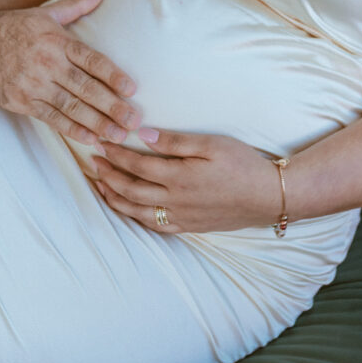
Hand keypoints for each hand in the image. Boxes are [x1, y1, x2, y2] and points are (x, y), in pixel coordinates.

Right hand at [0, 0, 140, 144]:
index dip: (113, 75)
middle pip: (85, 87)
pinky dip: (71, 130)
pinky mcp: (22, 102)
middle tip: (134, 121)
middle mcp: (48, 63)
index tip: (132, 89)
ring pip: (71, 107)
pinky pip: (51, 119)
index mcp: (58, 41)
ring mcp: (34, 85)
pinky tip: (89, 139)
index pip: (91, 60)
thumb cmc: (13, 27)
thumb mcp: (45, 12)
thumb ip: (76, 5)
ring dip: (97, 123)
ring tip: (117, 135)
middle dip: (112, 106)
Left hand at [93, 129, 280, 233]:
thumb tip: (144, 135)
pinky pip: (154, 226)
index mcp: (178, 177)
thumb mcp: (211, 144)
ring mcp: (181, 217)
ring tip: (100, 185)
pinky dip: (135, 217)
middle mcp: (174, 201)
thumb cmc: (241, 164)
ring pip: (137, 211)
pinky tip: (128, 209)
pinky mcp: (189, 226)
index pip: (136, 165)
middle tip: (93, 161)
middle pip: (130, 189)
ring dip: (115, 198)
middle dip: (108, 175)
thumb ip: (175, 141)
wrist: (268, 196)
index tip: (101, 142)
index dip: (116, 154)